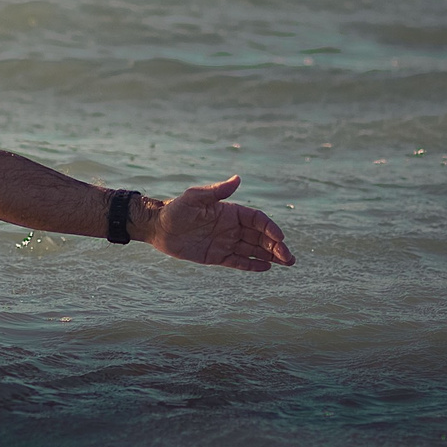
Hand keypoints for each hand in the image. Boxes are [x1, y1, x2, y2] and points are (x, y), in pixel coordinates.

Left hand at [147, 176, 294, 271]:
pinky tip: (266, 268)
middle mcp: (231, 227)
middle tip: (289, 257)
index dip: (270, 228)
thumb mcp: (195, 198)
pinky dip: (251, 265)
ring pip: (253, 250)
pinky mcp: (217, 256)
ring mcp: (225, 242)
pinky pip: (238, 261)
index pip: (257, 219)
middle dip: (276, 246)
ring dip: (270, 256)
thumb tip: (238, 178)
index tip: (279, 238)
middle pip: (260, 237)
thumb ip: (217, 191)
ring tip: (287, 263)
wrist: (157, 227)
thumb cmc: (175, 209)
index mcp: (230, 212)